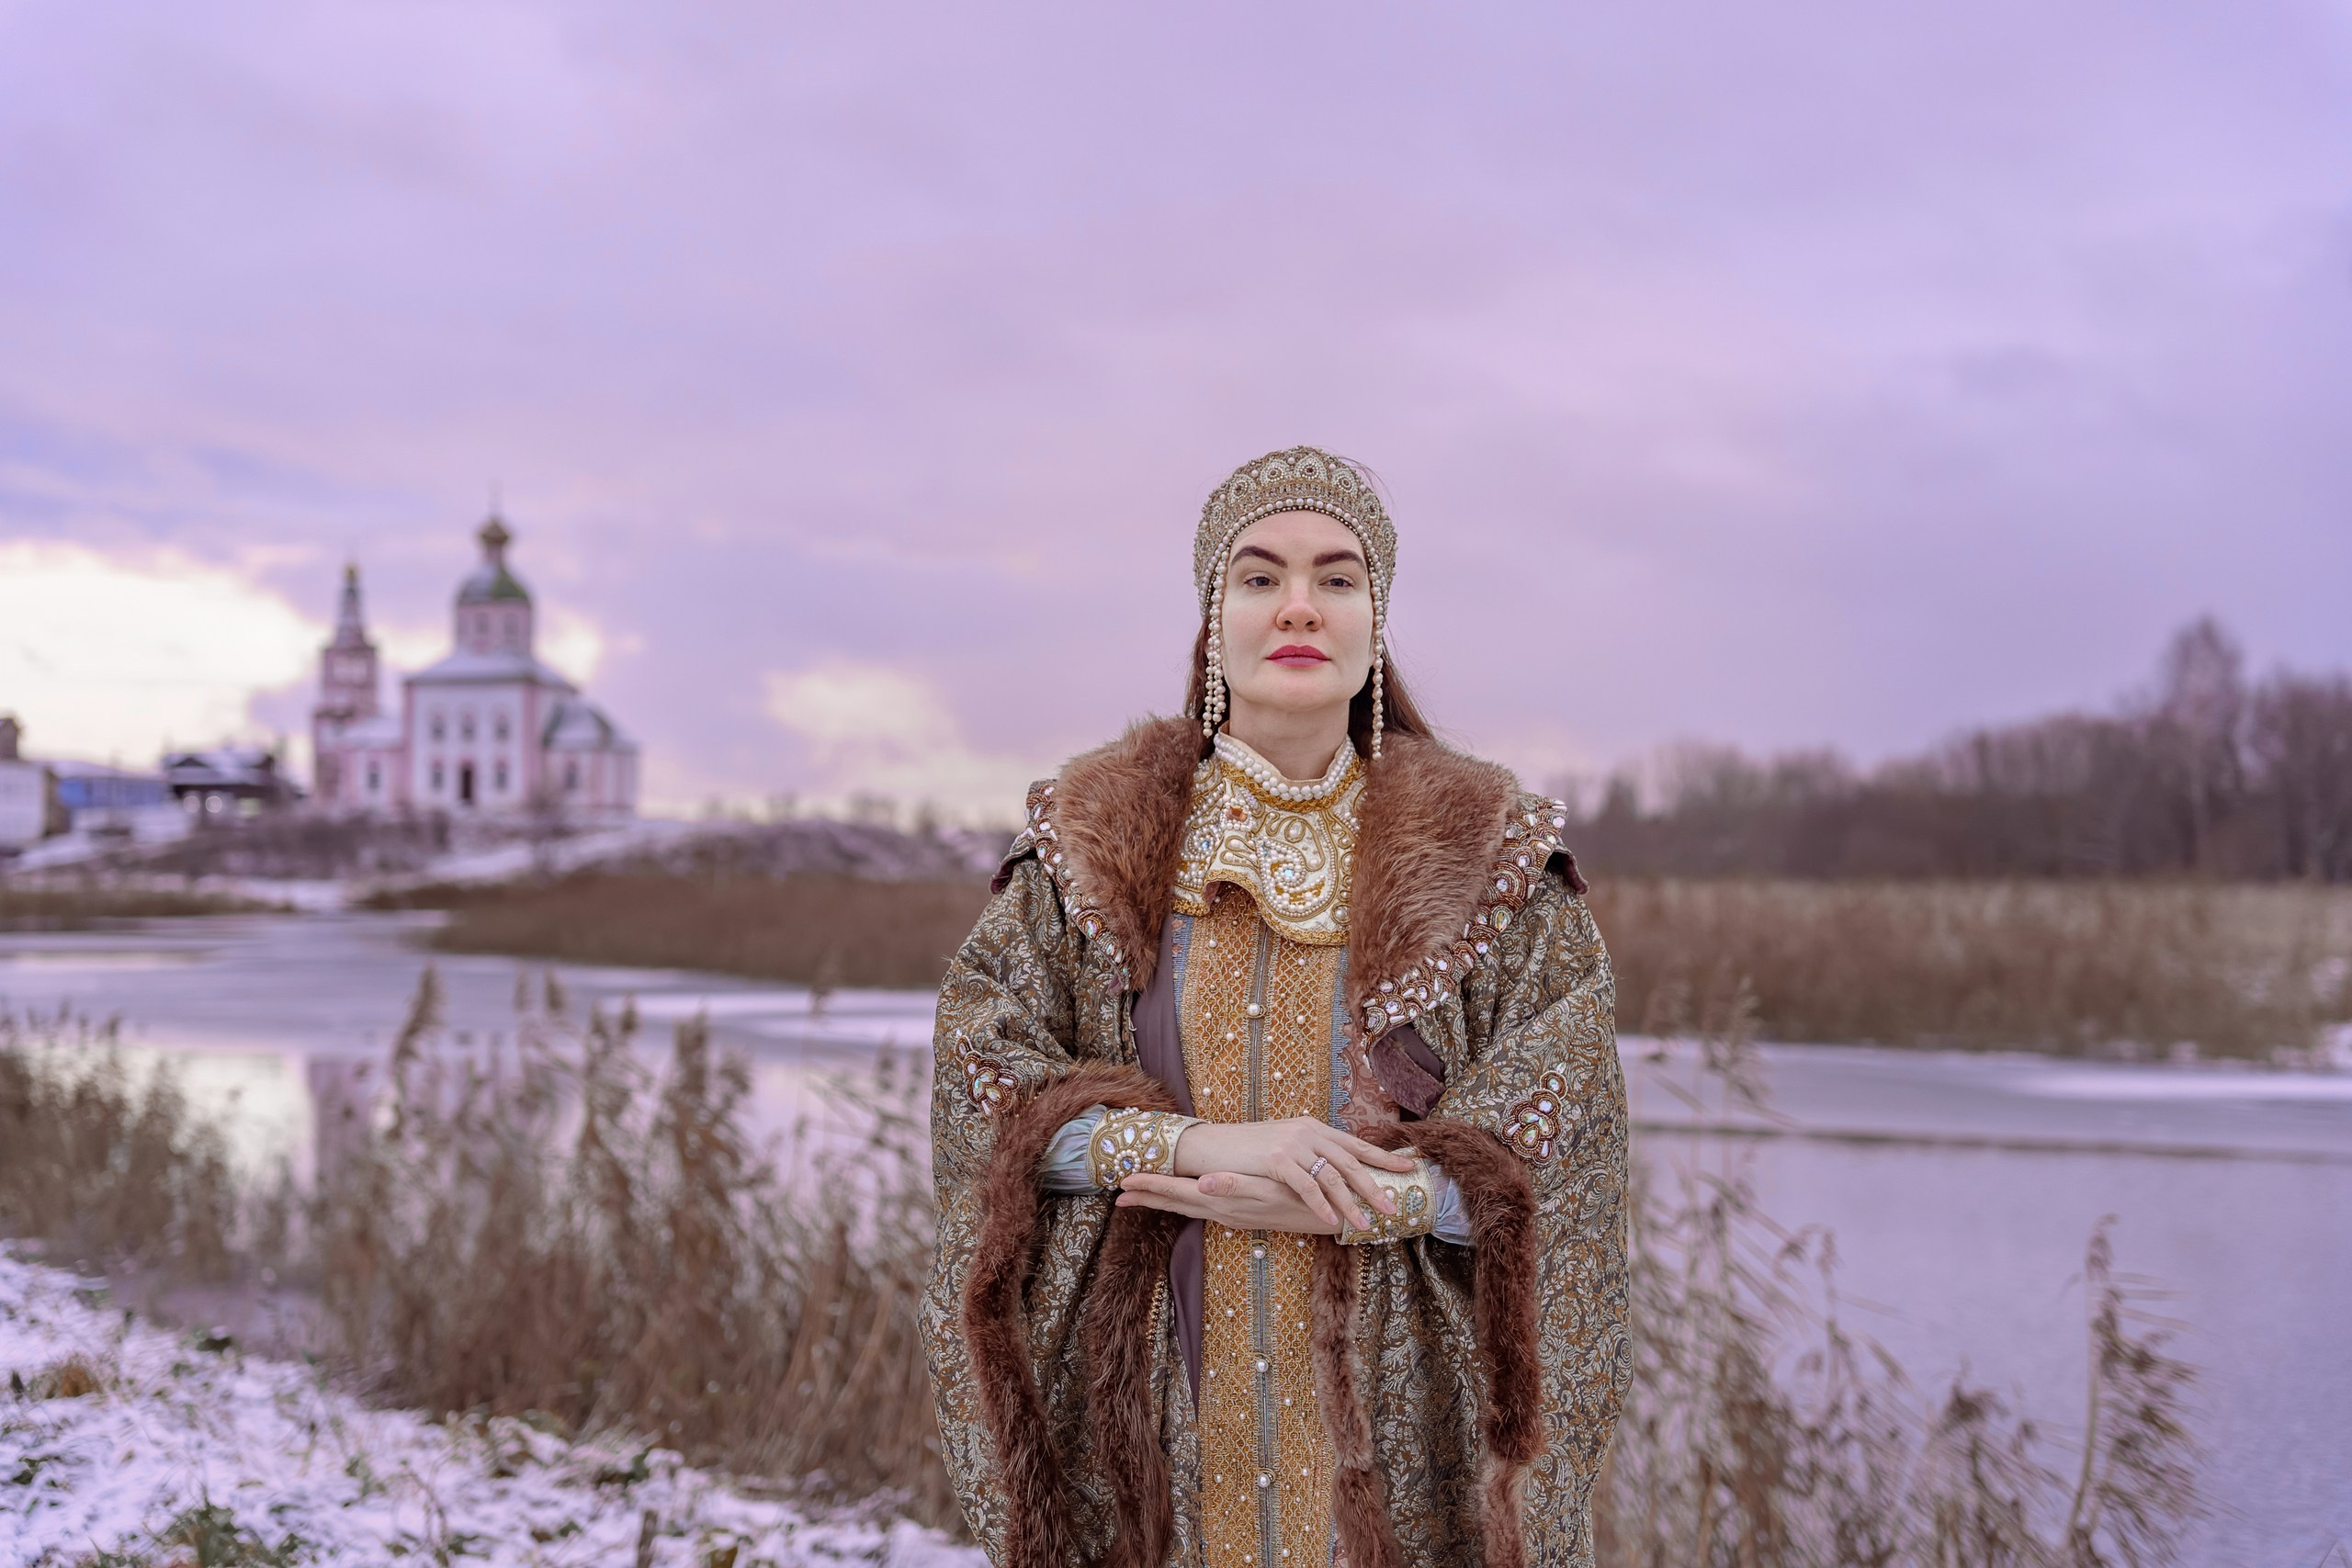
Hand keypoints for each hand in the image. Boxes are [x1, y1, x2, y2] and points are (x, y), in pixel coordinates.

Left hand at [1114, 1170, 1340, 1234]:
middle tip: (1119, 1193)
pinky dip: (1186, 1202)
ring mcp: (1230, 1215)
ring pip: (1188, 1208)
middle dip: (1148, 1197)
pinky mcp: (1240, 1215)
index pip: (1178, 1194)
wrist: (1330, 1218)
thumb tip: (1202, 1183)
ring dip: (1163, 1201)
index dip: (1150, 1188)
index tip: (1122, 1183)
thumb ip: (1234, 1186)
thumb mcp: (1269, 1191)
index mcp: (1224, 1202)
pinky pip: (1204, 1209)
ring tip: (1140, 1195)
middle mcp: (1222, 1211)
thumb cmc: (1302, 1200)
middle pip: (1176, 1204)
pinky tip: (1185, 1196)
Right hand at [1172, 1117, 1415, 1230]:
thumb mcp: (1286, 1146)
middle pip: (1350, 1163)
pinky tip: (1329, 1221)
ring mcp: (1293, 1144)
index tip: (1409, 1168)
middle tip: (1393, 1209)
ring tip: (1364, 1225)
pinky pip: (1305, 1186)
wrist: (1213, 1145)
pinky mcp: (1276, 1158)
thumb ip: (1311, 1154)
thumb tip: (1335, 1171)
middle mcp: (1309, 1132)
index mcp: (1315, 1128)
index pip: (1356, 1145)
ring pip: (1331, 1177)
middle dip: (1374, 1188)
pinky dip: (1319, 1205)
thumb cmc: (1249, 1150)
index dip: (1383, 1157)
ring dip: (1350, 1204)